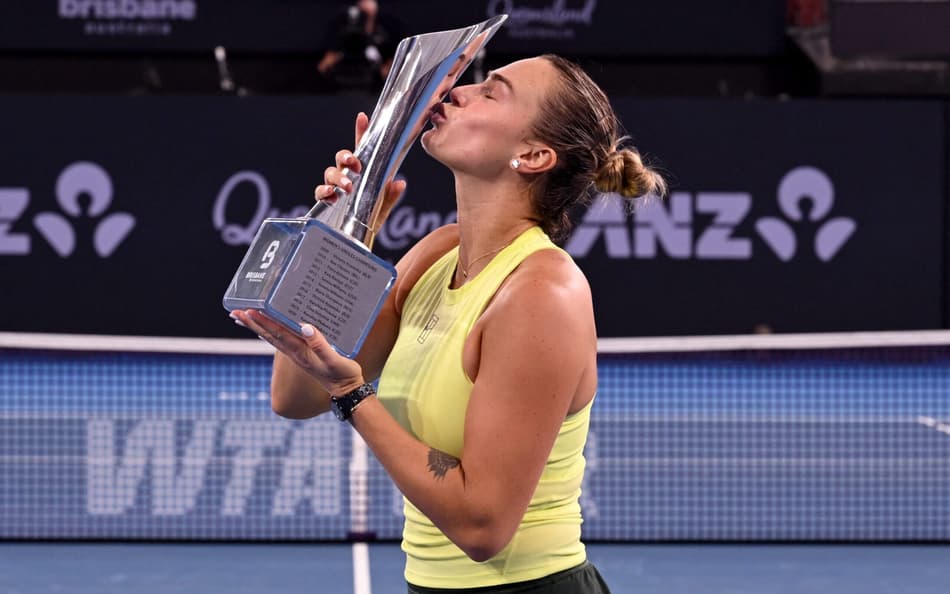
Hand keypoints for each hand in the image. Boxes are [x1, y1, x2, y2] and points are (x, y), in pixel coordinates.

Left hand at [230, 309, 365, 396]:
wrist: (347, 390)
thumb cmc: (342, 375)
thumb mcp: (334, 360)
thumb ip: (321, 345)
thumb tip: (305, 327)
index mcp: (300, 352)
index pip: (277, 334)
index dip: (263, 322)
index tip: (248, 311)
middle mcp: (295, 353)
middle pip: (269, 335)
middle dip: (252, 324)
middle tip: (235, 312)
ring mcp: (297, 354)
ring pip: (272, 338)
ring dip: (257, 327)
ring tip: (244, 317)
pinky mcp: (303, 354)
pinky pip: (282, 340)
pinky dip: (271, 332)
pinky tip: (268, 328)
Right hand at [314, 111, 405, 232]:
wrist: (357, 241)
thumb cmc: (370, 219)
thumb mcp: (382, 208)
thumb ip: (390, 196)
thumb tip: (399, 183)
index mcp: (363, 173)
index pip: (362, 149)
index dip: (361, 132)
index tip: (363, 118)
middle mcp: (347, 176)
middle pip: (341, 157)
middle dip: (346, 157)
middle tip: (354, 164)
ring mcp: (335, 187)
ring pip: (330, 172)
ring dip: (338, 177)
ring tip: (347, 187)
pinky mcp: (326, 201)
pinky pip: (320, 191)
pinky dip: (324, 192)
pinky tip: (331, 196)